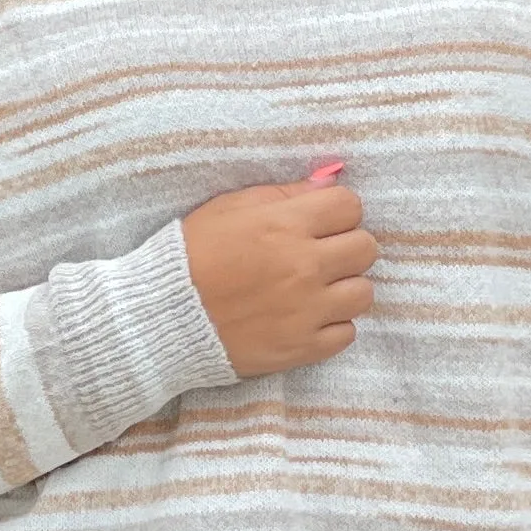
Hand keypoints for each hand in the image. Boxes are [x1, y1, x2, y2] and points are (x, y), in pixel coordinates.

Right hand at [182, 157, 372, 377]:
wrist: (164, 315)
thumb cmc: (193, 254)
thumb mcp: (231, 207)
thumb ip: (284, 195)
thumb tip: (327, 183)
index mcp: (286, 225)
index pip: (350, 206)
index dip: (337, 212)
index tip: (321, 223)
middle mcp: (304, 266)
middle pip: (365, 248)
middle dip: (346, 247)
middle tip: (321, 255)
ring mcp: (306, 310)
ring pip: (363, 293)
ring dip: (344, 287)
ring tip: (317, 289)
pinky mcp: (301, 347)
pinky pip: (347, 333)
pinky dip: (332, 326)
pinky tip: (308, 318)